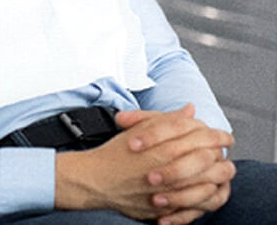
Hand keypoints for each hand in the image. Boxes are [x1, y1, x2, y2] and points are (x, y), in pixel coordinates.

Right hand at [55, 105, 234, 221]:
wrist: (95, 181)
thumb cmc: (114, 154)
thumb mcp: (138, 129)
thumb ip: (166, 120)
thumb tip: (189, 110)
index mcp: (160, 146)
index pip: (198, 134)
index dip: (214, 132)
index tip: (222, 134)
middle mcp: (167, 168)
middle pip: (207, 156)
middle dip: (219, 151)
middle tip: (223, 149)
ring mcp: (168, 190)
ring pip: (208, 181)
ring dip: (219, 173)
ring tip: (222, 168)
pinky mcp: (167, 208)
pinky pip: (199, 205)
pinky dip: (209, 195)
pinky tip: (210, 188)